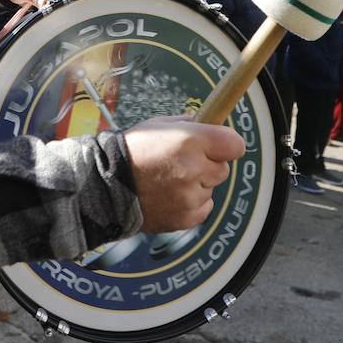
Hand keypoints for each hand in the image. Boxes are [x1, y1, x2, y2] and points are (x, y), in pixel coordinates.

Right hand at [122, 117, 244, 231]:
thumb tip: (209, 125)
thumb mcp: (159, 125)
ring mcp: (190, 196)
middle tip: (186, 163)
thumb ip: (189, 125)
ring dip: (198, 184)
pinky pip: (203, 207)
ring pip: (211, 189)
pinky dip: (192, 203)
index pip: (235, 145)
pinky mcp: (186, 217)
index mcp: (189, 141)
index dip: (227, 144)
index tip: (220, 145)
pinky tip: (171, 195)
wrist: (107, 186)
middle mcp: (193, 169)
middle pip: (224, 168)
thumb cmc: (132, 152)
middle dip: (209, 164)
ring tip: (171, 180)